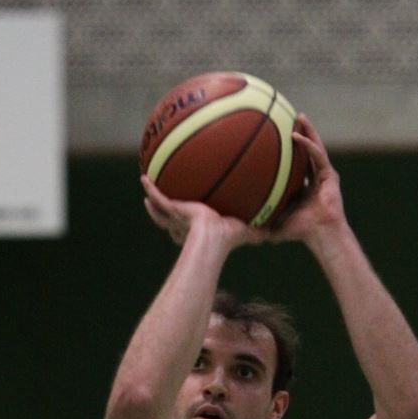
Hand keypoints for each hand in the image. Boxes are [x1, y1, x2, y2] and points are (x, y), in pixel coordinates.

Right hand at [141, 176, 264, 251]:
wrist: (212, 239)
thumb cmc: (228, 240)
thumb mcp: (245, 232)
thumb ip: (257, 231)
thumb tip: (273, 234)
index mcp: (199, 231)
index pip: (190, 229)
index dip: (186, 226)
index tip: (187, 219)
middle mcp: (185, 225)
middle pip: (171, 218)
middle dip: (165, 212)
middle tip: (161, 203)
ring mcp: (177, 217)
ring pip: (161, 208)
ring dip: (153, 200)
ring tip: (146, 187)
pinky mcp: (173, 209)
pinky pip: (159, 197)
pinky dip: (151, 188)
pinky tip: (144, 178)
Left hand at [269, 115, 346, 242]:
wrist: (321, 234)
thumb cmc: (301, 231)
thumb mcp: (275, 222)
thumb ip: (260, 220)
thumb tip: (237, 225)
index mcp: (304, 185)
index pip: (296, 163)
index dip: (289, 150)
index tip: (277, 137)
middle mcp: (315, 177)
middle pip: (307, 149)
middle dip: (300, 132)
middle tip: (288, 118)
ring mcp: (324, 174)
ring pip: (315, 146)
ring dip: (308, 130)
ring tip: (299, 116)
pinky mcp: (330, 175)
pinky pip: (317, 155)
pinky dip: (308, 145)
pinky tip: (297, 135)